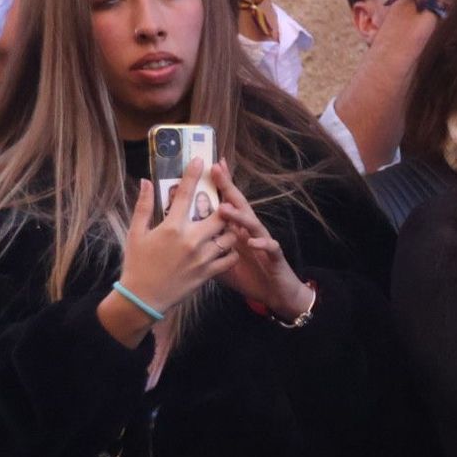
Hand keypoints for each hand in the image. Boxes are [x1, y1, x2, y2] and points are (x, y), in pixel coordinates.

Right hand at [117, 158, 237, 314]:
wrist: (143, 298)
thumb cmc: (137, 264)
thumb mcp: (136, 233)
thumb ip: (144, 206)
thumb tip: (147, 181)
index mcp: (171, 227)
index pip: (186, 194)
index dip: (194, 174)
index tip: (201, 159)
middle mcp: (191, 240)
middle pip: (220, 214)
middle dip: (224, 205)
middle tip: (223, 200)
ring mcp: (202, 257)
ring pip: (229, 236)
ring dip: (230, 228)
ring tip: (225, 225)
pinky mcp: (209, 272)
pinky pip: (229, 257)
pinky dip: (231, 250)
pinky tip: (224, 245)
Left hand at [210, 161, 313, 319]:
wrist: (274, 292)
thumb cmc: (247, 275)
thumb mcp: (220, 261)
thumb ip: (206, 247)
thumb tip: (182, 238)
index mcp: (236, 230)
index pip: (226, 202)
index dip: (219, 185)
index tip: (208, 165)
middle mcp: (249, 231)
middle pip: (239, 205)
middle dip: (228, 187)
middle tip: (216, 170)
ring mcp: (263, 241)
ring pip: (252, 224)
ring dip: (239, 216)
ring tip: (224, 208)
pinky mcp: (274, 256)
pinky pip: (269, 247)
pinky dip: (261, 244)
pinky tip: (252, 241)